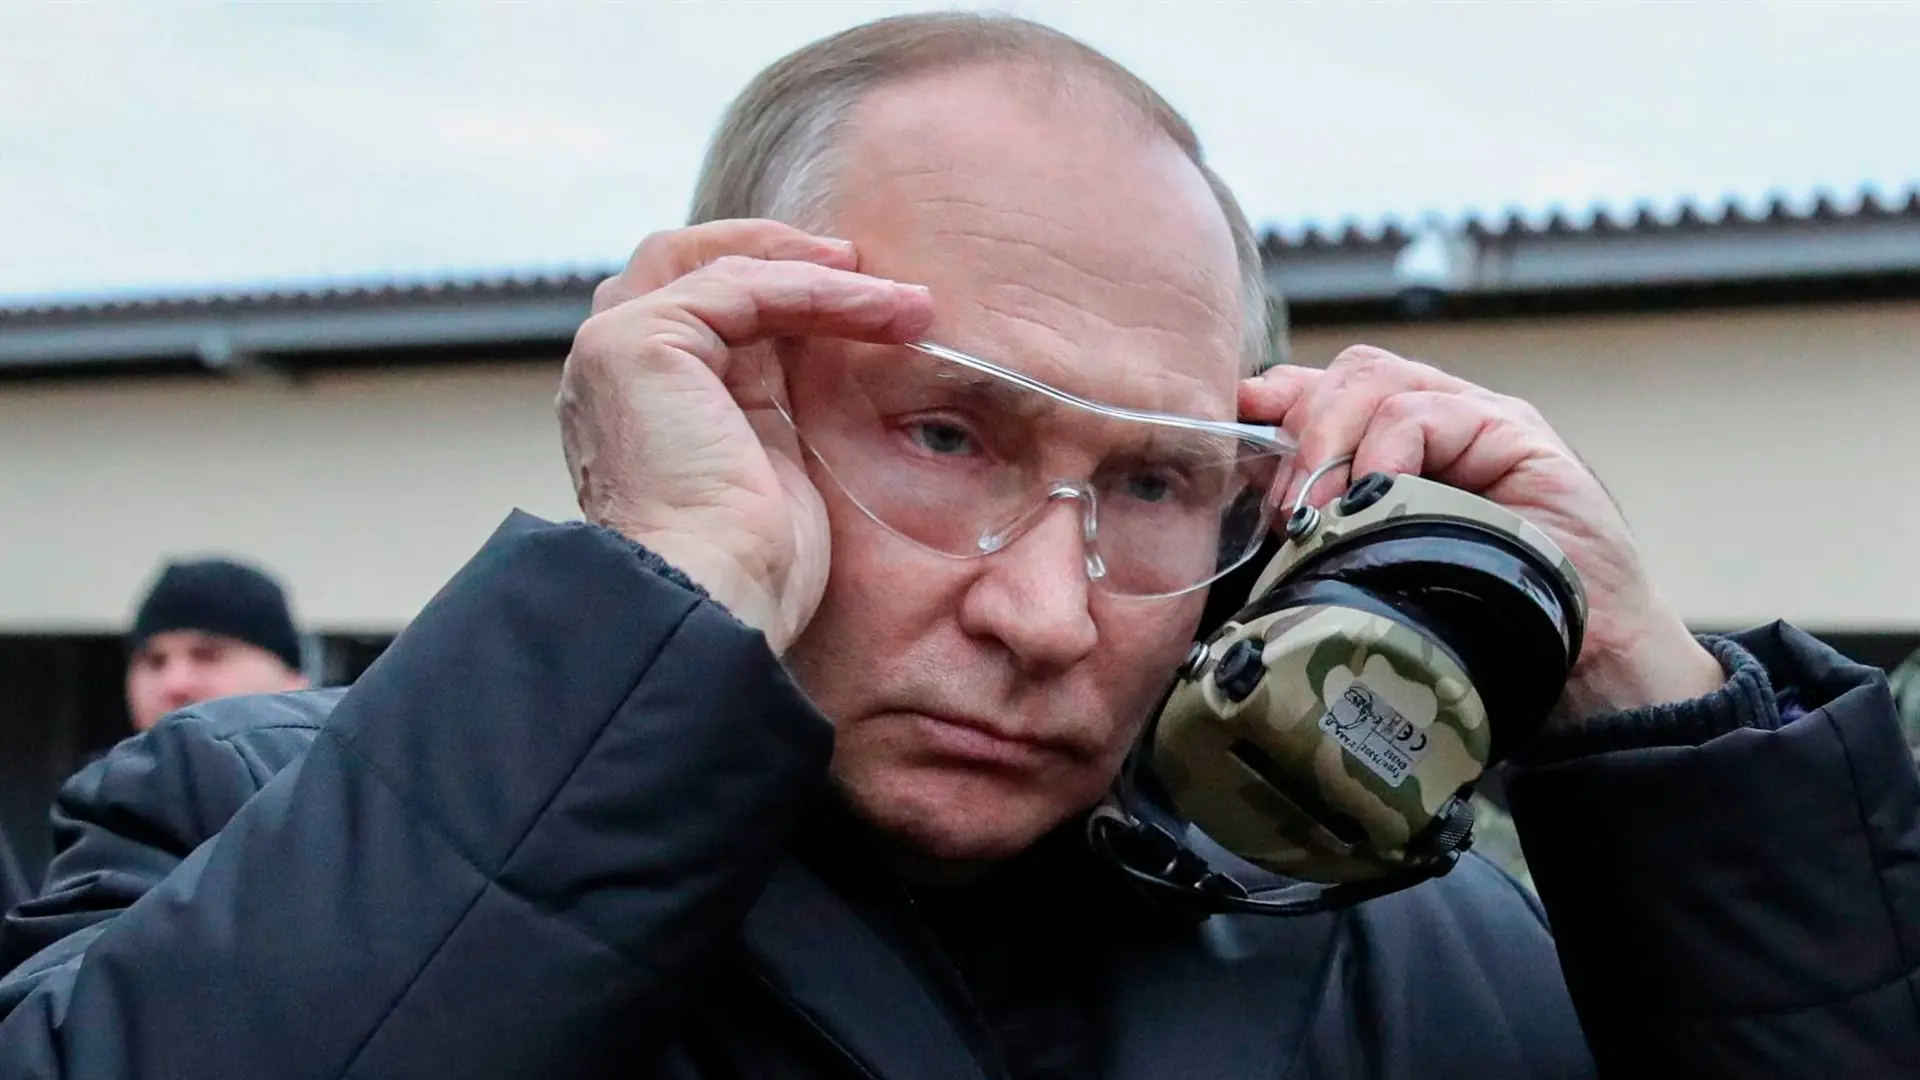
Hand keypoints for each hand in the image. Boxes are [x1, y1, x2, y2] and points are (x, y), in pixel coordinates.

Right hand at [556, 220, 933, 652]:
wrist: (715, 599)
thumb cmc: (751, 566)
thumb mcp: (773, 463)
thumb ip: (775, 399)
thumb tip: (834, 351)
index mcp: (643, 400)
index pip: (702, 306)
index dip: (780, 287)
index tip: (863, 299)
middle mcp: (614, 368)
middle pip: (690, 262)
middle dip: (784, 257)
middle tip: (870, 274)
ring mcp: (616, 348)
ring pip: (724, 268)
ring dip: (824, 276)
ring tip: (905, 303)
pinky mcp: (639, 343)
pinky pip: (742, 287)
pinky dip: (817, 291)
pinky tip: (879, 311)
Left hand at [1239, 345, 1724, 723]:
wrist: (1584, 670)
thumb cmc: (1476, 631)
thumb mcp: (1374, 576)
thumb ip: (1326, 536)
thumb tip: (1251, 525)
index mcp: (1399, 450)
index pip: (1320, 393)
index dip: (1272, 404)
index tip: (1227, 430)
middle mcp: (1437, 423)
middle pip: (1344, 376)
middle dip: (1295, 430)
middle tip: (1278, 508)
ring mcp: (1479, 422)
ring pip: (1376, 381)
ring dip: (1329, 441)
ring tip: (1315, 513)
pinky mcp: (1516, 434)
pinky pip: (1429, 410)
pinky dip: (1387, 448)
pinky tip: (1375, 499)